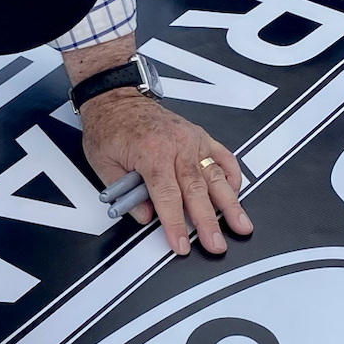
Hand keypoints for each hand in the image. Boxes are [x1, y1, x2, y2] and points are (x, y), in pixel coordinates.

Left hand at [80, 90, 252, 256]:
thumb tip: (146, 217)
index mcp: (151, 153)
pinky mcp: (200, 136)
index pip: (167, 196)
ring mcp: (192, 140)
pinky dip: (232, 175)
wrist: (116, 99)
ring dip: (230, 203)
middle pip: (196, 191)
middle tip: (217, 244)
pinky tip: (236, 193)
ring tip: (241, 224)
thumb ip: (125, 195)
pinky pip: (223, 156)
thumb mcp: (102, 164)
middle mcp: (176, 146)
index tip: (181, 245)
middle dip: (208, 222)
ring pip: (215, 176)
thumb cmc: (109, 127)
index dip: (175, 224)